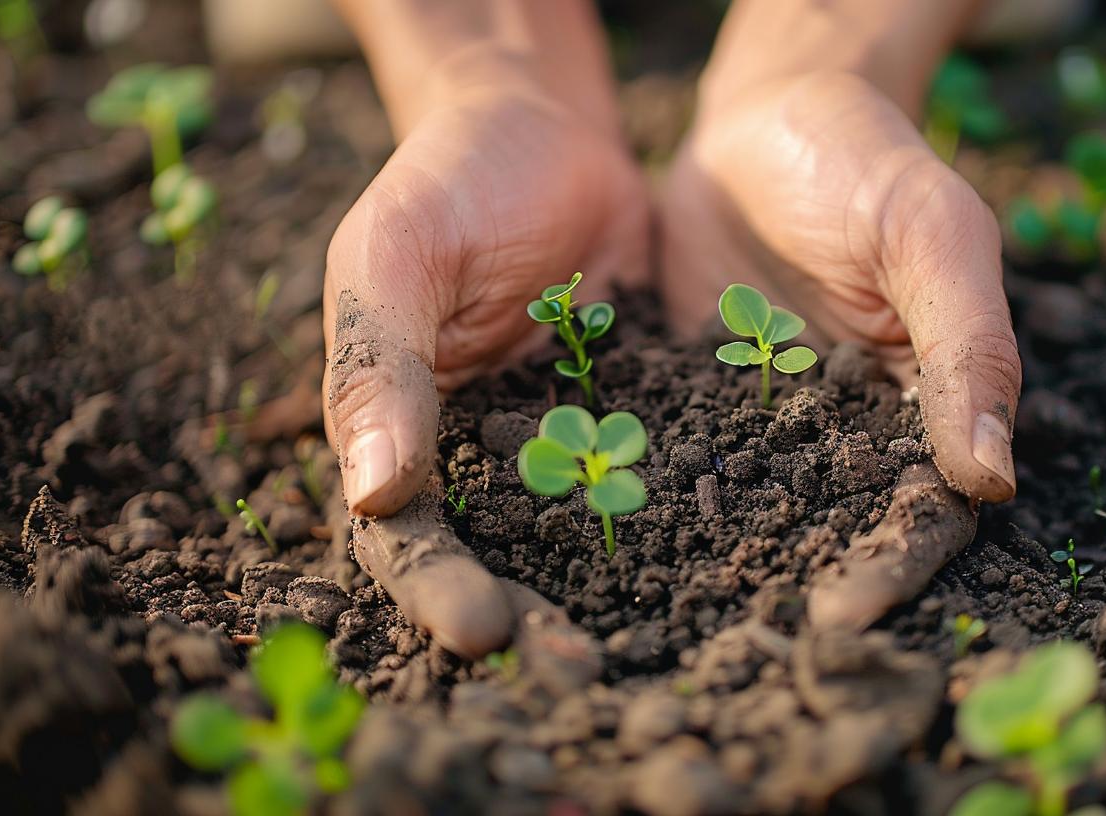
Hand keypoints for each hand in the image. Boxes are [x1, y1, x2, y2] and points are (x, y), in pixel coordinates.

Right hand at [323, 50, 646, 655]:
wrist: (543, 124)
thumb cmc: (448, 181)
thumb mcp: (396, 259)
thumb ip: (383, 367)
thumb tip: (371, 491)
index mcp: (400, 428)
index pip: (404, 535)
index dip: (436, 589)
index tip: (485, 629)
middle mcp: (478, 453)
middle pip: (495, 558)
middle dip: (531, 619)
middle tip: (582, 673)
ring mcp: (558, 439)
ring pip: (577, 537)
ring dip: (610, 591)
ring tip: (665, 636)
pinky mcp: (633, 412)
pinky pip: (651, 473)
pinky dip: (683, 518)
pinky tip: (734, 553)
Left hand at [661, 67, 1020, 627]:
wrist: (766, 113)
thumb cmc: (870, 164)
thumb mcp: (932, 239)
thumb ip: (965, 348)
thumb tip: (994, 477)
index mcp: (919, 404)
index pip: (922, 507)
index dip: (894, 565)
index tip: (846, 617)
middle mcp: (844, 427)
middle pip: (831, 527)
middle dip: (796, 584)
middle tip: (742, 644)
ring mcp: (765, 416)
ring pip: (750, 505)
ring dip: (714, 558)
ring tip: (656, 614)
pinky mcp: (694, 392)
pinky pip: (673, 452)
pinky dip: (645, 490)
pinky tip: (596, 529)